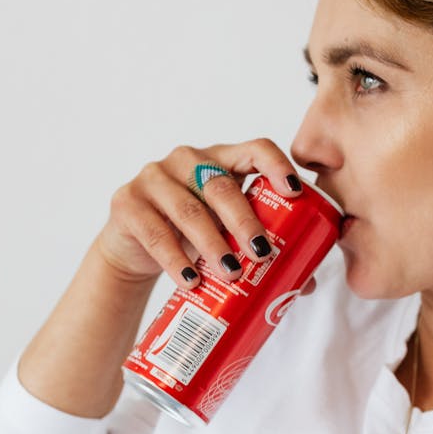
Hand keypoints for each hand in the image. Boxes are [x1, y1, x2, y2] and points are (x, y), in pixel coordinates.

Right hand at [95, 139, 305, 288]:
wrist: (134, 249)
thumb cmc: (190, 236)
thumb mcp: (224, 232)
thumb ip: (257, 246)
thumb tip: (305, 285)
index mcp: (221, 160)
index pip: (255, 148)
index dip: (277, 165)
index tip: (294, 192)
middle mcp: (187, 161)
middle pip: (221, 185)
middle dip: (245, 221)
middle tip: (262, 253)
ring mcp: (153, 178)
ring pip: (189, 210)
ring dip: (213, 244)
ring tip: (231, 273)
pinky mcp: (127, 203)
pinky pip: (156, 233)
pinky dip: (176, 261)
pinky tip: (191, 280)